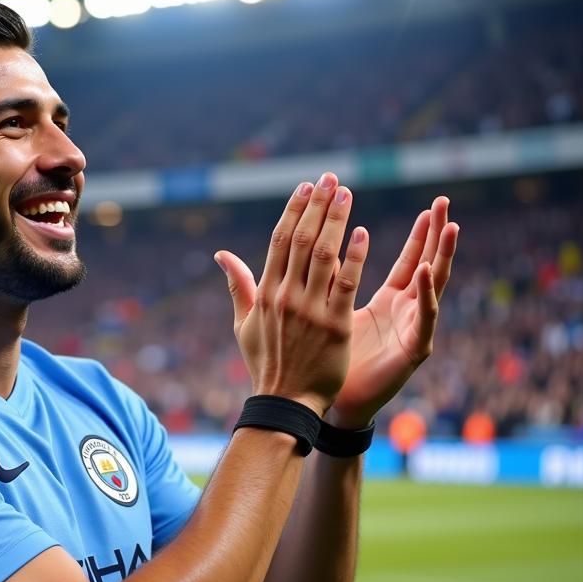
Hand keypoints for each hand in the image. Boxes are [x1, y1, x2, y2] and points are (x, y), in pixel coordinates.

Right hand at [215, 173, 368, 416]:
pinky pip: (345, 284)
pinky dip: (354, 257)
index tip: (305, 187)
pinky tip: (361, 234)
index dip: (293, 211)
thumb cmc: (265, 363)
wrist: (285, 402)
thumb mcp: (244, 324)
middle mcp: (286, 297)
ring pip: (324, 256)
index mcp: (265, 294)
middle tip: (331, 179)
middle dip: (317, 206)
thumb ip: (238, 285)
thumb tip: (221, 255)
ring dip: (336, 221)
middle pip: (302, 241)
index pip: (280, 242)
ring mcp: (310, 311)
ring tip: (346, 194)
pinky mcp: (334, 326)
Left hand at [326, 196, 458, 429]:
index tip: (429, 207)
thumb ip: (328, 280)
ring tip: (449, 226)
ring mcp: (413, 329)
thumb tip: (312, 248)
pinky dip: (426, 294)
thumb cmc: (331, 359)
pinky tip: (425, 271)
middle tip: (443, 202)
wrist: (334, 402)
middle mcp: (406, 312)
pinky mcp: (414, 349)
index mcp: (390, 301)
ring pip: (433, 287)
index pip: (408, 260)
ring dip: (441, 255)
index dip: (419, 235)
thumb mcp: (327, 309)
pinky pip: (424, 318)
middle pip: (427, 264)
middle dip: (435, 234)